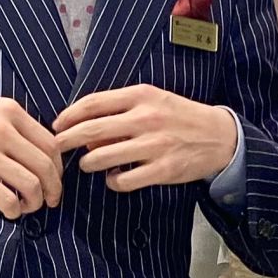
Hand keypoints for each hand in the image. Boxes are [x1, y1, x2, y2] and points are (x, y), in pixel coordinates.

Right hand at [0, 98, 64, 217]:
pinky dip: (14, 210)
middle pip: (45, 167)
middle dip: (53, 189)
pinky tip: (10, 211)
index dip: (58, 169)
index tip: (54, 181)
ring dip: (35, 202)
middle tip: (49, 200)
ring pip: (31, 185)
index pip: (51, 144)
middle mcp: (1, 130)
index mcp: (9, 112)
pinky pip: (7, 199)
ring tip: (28, 206)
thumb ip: (15, 126)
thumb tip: (44, 153)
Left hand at [53, 86, 239, 189]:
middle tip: (57, 148)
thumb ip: (121, 110)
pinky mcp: (162, 169)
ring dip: (87, 163)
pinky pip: (123, 180)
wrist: (220, 136)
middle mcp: (146, 118)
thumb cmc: (180, 117)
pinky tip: (114, 178)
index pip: (94, 103)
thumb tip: (87, 130)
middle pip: (91, 131)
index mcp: (141, 96)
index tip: (57, 125)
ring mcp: (154, 145)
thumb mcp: (154, 101)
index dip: (69, 115)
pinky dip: (112, 181)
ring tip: (88, 164)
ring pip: (101, 158)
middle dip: (66, 141)